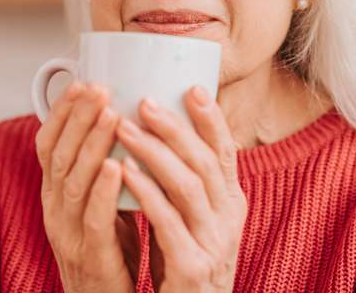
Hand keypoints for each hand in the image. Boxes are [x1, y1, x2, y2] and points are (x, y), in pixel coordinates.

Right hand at [34, 81, 137, 292]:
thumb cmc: (110, 251)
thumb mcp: (99, 205)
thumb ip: (103, 170)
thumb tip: (125, 121)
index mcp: (55, 194)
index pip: (47, 145)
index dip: (61, 112)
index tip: (80, 80)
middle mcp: (54, 209)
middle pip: (58, 155)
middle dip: (78, 117)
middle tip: (99, 86)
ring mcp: (68, 233)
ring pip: (72, 181)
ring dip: (91, 144)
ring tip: (111, 113)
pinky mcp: (90, 256)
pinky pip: (93, 219)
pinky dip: (102, 191)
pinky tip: (116, 167)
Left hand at [115, 86, 247, 292]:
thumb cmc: (187, 265)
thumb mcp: (199, 221)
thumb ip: (190, 184)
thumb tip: (167, 134)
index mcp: (232, 203)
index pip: (227, 152)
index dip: (212, 119)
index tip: (192, 88)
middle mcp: (229, 220)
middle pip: (205, 162)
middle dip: (174, 128)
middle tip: (144, 101)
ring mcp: (213, 244)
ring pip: (187, 186)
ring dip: (154, 152)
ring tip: (123, 128)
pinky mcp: (191, 267)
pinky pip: (166, 221)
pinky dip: (145, 192)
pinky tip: (124, 172)